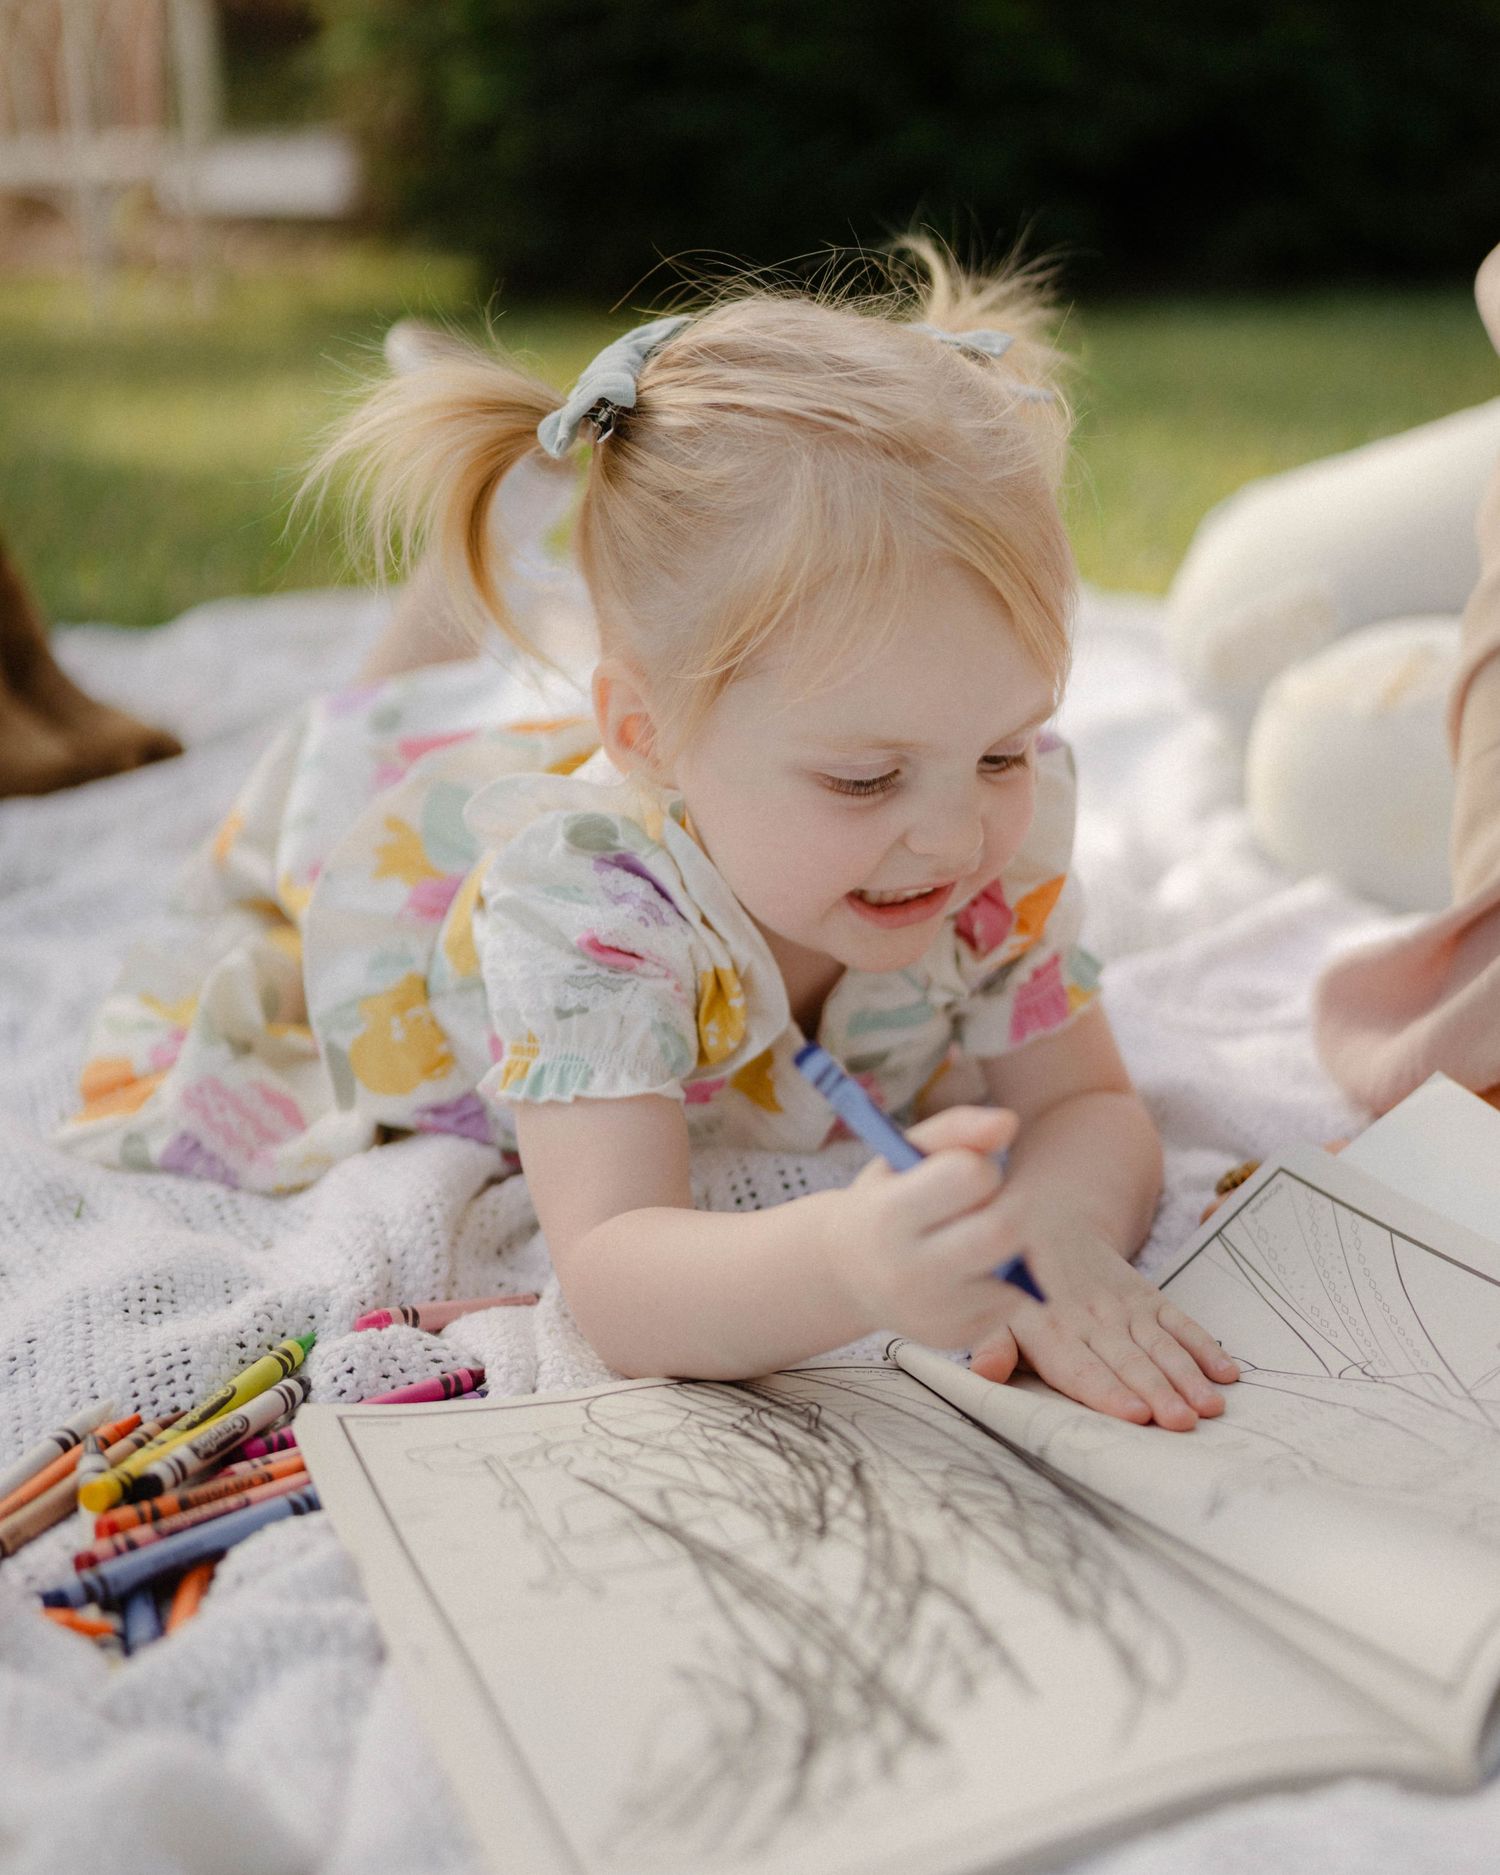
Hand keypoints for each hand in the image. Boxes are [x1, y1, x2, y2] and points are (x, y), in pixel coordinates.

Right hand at [821, 1104, 1028, 1352]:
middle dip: (1007, 1207)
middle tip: (985, 1204)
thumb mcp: (904, 1154)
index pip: (970, 1176)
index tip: (963, 1173)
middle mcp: (908, 1272)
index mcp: (889, 1215)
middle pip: (1003, 1230)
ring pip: (1014, 1268)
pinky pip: (1010, 1299)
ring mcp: (932, 1313)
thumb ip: (956, 1129)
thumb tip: (1009, 1122)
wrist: (849, 1274)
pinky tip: (971, 1269)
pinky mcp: (956, 1337)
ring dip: (1008, 1245)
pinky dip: (1003, 1279)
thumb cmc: (886, 1199)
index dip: (978, 1167)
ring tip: (976, 1235)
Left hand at [968, 1222, 1238, 1431]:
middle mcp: (1092, 1320)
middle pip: (1129, 1362)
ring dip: (1188, 1376)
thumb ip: (994, 1345)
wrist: (1048, 1223)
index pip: (1082, 1368)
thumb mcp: (994, 1313)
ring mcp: (1125, 1307)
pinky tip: (1227, 1373)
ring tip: (1211, 1407)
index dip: (1108, 1391)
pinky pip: (1180, 1322)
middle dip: (1158, 1393)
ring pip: (1161, 1345)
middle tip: (1182, 1422)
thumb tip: (984, 1372)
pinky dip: (1205, 1346)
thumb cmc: (1017, 1288)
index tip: (1135, 1414)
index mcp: (1051, 1331)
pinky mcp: (1149, 1298)